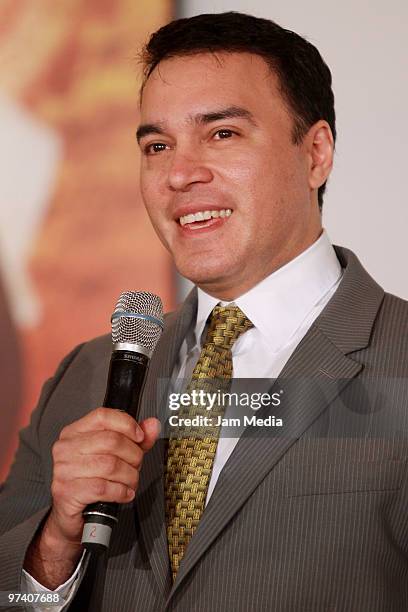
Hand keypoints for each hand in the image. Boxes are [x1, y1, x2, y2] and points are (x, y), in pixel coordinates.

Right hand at [48, 407, 160, 545]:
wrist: (71, 514)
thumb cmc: (91, 481)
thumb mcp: (115, 455)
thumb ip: (135, 439)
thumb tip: (152, 425)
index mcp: (75, 432)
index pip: (103, 416)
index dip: (127, 424)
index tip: (140, 437)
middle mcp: (67, 448)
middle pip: (111, 441)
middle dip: (133, 455)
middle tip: (136, 466)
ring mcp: (64, 469)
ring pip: (110, 465)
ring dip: (129, 476)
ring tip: (130, 482)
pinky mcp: (67, 491)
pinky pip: (103, 487)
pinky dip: (121, 491)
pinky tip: (124, 494)